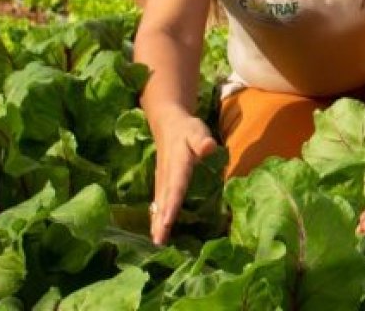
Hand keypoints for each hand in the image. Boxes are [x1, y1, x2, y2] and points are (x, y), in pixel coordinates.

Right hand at [149, 112, 217, 244]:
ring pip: (158, 204)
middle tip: (159, 241)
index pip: (176, 187)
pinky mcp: (161, 183)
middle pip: (164, 200)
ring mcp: (161, 180)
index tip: (167, 222)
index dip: (172, 204)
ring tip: (156, 242)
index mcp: (177, 165)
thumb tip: (208, 147)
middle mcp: (166, 176)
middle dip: (161, 221)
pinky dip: (156, 217)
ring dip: (157, 222)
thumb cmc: (187, 130)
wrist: (168, 124)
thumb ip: (202, 140)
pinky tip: (157, 231)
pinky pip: (158, 202)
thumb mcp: (197, 131)